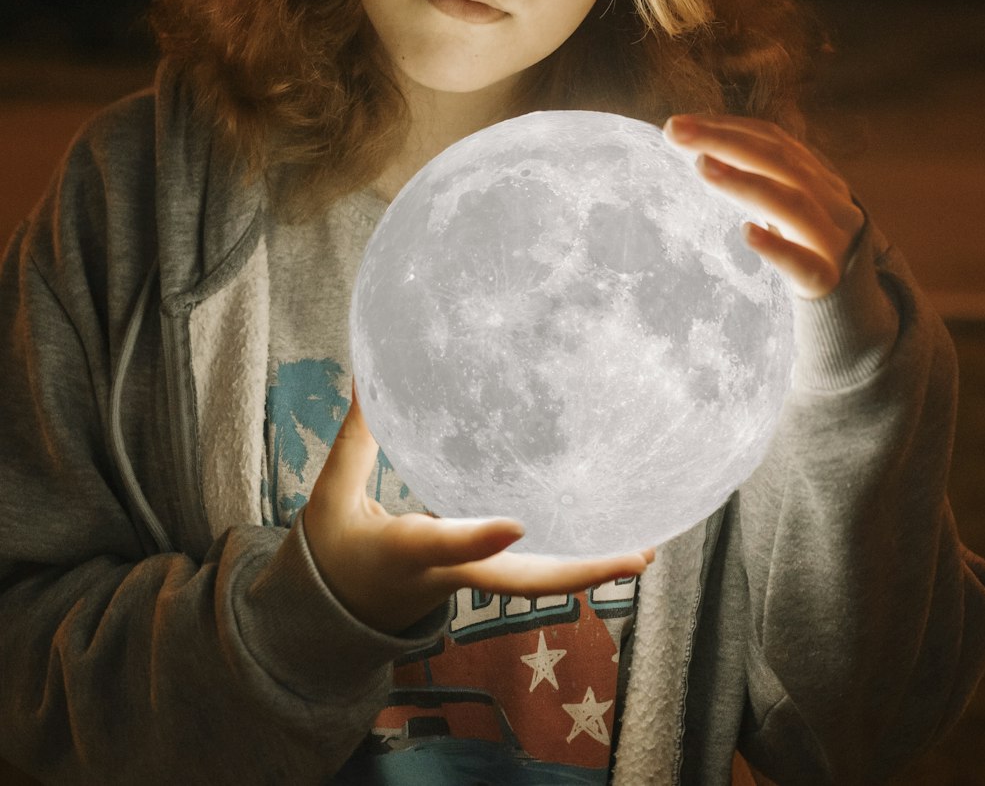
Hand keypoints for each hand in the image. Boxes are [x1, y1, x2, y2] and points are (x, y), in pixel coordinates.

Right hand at [302, 386, 655, 635]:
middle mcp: (449, 574)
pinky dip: (568, 559)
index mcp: (408, 551)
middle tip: (638, 557)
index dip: (480, 536)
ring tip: (645, 550)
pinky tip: (605, 539)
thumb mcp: (334, 493)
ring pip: (536, 583)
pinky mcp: (479, 578)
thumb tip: (370, 373)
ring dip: (589, 570)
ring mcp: (470, 583)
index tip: (519, 523)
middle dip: (580, 573)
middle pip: (522, 583)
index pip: (446, 544)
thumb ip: (358, 435)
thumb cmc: (335, 548)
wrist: (336, 616)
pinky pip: (529, 572)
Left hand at [665, 114, 864, 300]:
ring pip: (792, 205)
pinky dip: (776, 247)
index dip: (728, 126)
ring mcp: (834, 242)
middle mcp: (833, 203)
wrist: (854, 315)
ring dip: (745, 182)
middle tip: (675, 131)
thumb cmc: (808, 252)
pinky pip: (804, 263)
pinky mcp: (829, 282)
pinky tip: (746, 232)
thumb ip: (754, 179)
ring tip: (702, 166)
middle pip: (780, 162)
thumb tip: (696, 150)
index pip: (774, 140)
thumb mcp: (786, 209)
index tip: (679, 123)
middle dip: (725, 141)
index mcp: (821, 179)